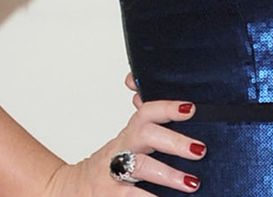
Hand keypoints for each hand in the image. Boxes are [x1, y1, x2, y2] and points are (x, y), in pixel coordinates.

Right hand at [42, 99, 203, 194]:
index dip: (167, 108)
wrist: (72, 188)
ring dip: (168, 174)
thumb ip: (146, 117)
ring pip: (141, 167)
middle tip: (199, 149)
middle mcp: (122, 150)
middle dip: (174, 141)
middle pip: (145, 135)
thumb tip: (149, 86)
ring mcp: (115, 173)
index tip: (190, 108)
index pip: (147, 112)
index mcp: (130, 134)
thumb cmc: (110, 162)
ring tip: (192, 183)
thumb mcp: (127, 138)